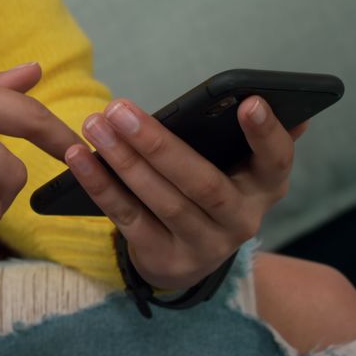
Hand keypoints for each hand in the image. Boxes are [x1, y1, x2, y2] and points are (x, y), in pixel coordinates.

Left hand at [64, 97, 307, 290]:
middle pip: (202, 182)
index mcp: (265, 187)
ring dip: (123, 161)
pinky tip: (79, 158)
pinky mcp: (164, 257)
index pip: (276, 160)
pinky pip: (128, 217)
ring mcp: (204, 245)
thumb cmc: (209, 189)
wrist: (187, 256)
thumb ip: (243, 138)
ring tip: (95, 125)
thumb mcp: (235, 167)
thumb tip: (260, 98)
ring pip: (161, 201)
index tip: (250, 101)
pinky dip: (101, 186)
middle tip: (118, 109)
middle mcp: (241, 220)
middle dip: (157, 145)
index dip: (266, 133)